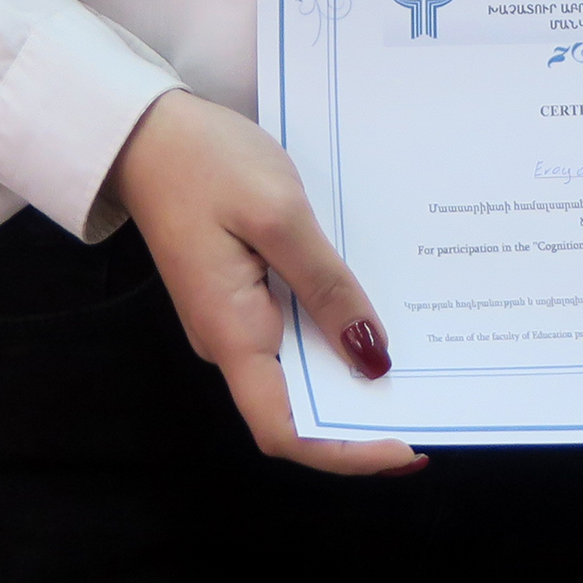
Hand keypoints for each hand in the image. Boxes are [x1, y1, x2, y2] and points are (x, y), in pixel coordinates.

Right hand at [102, 90, 421, 475]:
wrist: (145, 131)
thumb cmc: (205, 163)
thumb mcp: (280, 217)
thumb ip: (328, 288)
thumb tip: (373, 360)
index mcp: (232, 334)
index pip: (286, 430)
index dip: (347, 452)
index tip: (408, 446)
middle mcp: (231, 341)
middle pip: (300, 408)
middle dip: (365, 416)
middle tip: (437, 398)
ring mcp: (235, 319)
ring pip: (302, 368)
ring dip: (354, 371)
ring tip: (420, 358)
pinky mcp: (242, 293)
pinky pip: (295, 329)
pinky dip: (336, 331)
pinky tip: (376, 311)